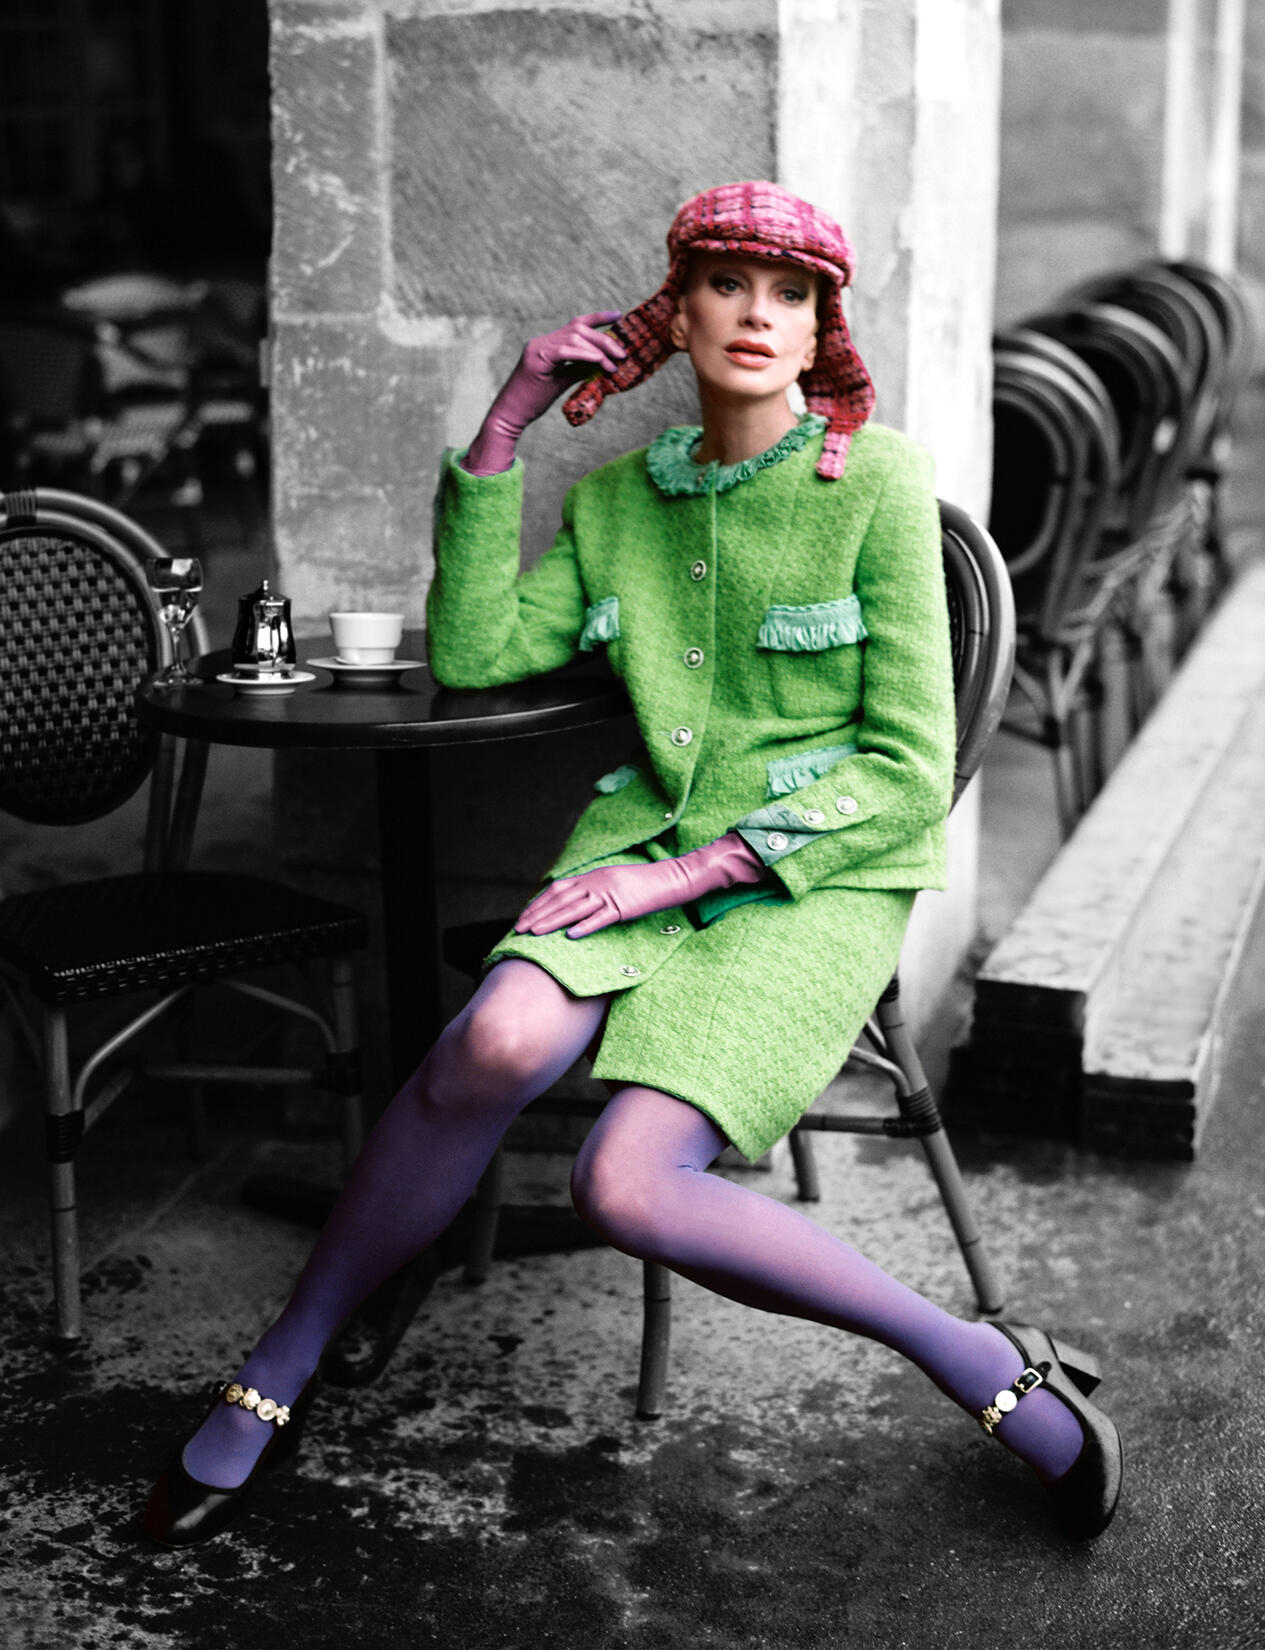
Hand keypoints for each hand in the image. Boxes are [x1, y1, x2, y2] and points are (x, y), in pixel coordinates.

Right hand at [463, 312, 626, 474]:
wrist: (512, 414)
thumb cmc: (535, 400)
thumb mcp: (563, 381)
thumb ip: (580, 369)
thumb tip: (602, 363)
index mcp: (549, 344)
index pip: (576, 324)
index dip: (598, 318)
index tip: (618, 315)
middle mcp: (542, 341)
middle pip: (579, 329)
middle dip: (604, 340)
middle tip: (623, 354)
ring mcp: (538, 348)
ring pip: (574, 337)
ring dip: (598, 350)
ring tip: (613, 364)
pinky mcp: (536, 360)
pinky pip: (564, 351)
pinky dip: (583, 354)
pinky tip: (598, 361)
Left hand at [514, 834, 765, 939]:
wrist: (672, 878)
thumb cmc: (644, 884)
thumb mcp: (613, 882)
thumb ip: (593, 891)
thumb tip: (574, 907)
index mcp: (593, 877)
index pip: (558, 890)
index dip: (538, 903)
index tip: (524, 917)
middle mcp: (597, 882)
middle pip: (560, 899)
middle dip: (537, 914)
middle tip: (519, 928)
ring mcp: (610, 894)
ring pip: (575, 909)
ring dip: (552, 921)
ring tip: (534, 934)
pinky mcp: (625, 906)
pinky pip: (602, 918)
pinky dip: (585, 926)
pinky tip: (571, 936)